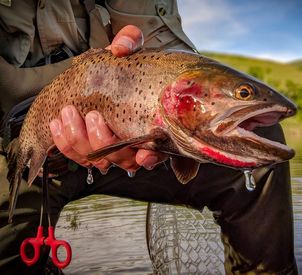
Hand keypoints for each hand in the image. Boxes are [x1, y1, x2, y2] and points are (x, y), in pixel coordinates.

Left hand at [49, 25, 166, 172]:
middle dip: (102, 141)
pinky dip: (65, 144)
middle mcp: (133, 145)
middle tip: (92, 115)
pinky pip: (77, 155)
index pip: (156, 153)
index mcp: (152, 129)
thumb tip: (120, 48)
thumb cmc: (131, 69)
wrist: (118, 76)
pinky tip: (56, 125)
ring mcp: (111, 148)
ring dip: (79, 141)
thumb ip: (131, 42)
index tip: (142, 155)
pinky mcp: (90, 145)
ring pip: (97, 159)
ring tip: (67, 114)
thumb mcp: (135, 52)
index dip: (149, 158)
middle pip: (120, 159)